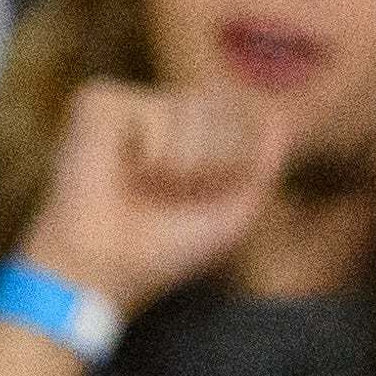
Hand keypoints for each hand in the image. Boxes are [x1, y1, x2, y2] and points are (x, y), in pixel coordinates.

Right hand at [21, 79, 281, 312]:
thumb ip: (262, 165)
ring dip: (178, 162)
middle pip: (220, 105)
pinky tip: (122, 170)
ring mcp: (125, 105)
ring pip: (187, 108)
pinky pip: (150, 113)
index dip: (235, 155)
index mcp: (184, 132)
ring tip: (143, 185)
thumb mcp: (233, 212)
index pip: (240, 111)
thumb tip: (280, 120)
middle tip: (170, 193)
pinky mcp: (95, 104)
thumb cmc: (162, 249)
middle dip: (211, 159)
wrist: (103, 271)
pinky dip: (147, 151)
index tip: (200, 196)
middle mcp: (155, 111)